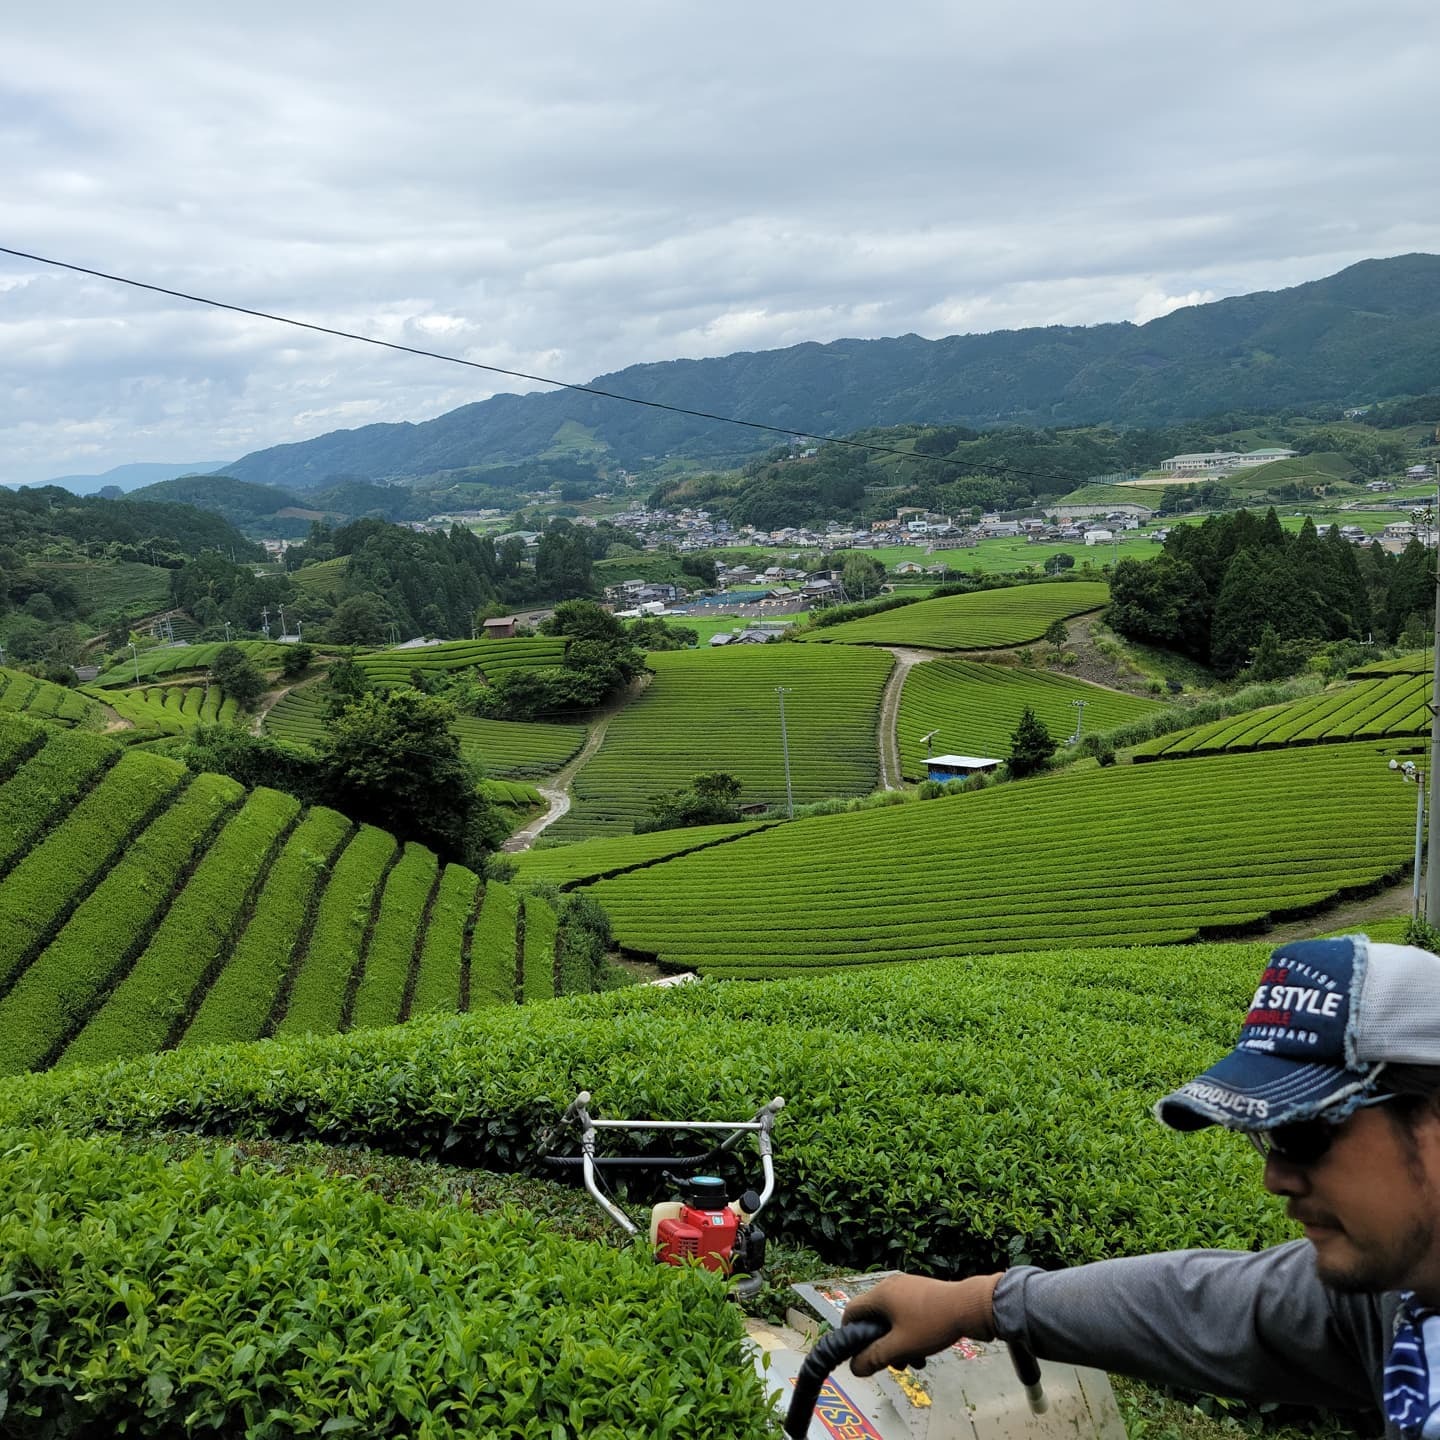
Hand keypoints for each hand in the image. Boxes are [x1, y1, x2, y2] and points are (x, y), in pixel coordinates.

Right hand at [845, 1272, 1001, 1376]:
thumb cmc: (933, 1324)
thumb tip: (855, 1368)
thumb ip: (875, 1358)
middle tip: (895, 1363)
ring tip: (914, 1361)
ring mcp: (908, 1288)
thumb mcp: (901, 1347)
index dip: (850, 1335)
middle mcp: (891, 1286)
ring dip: (897, 1342)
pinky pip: (906, 1314)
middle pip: (874, 1319)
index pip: (852, 1312)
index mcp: (881, 1294)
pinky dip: (909, 1332)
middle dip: (881, 1345)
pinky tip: (924, 1350)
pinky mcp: (923, 1293)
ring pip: (892, 1319)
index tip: (860, 1355)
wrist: (971, 1307)